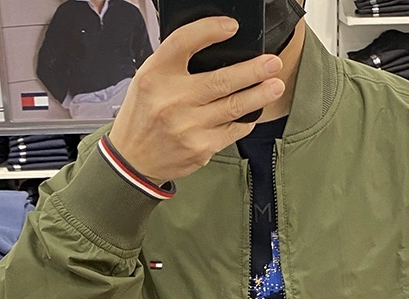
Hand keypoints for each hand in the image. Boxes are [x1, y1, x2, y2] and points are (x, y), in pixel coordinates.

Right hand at [109, 17, 284, 184]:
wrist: (133, 160)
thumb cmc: (144, 116)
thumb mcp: (148, 80)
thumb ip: (175, 63)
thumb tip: (215, 46)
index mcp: (155, 75)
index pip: (185, 42)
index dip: (210, 30)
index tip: (231, 27)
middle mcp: (172, 100)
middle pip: (221, 79)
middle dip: (253, 70)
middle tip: (272, 63)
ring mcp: (188, 127)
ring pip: (234, 107)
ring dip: (259, 95)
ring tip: (275, 85)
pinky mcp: (201, 148)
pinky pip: (232, 130)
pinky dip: (246, 120)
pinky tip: (253, 112)